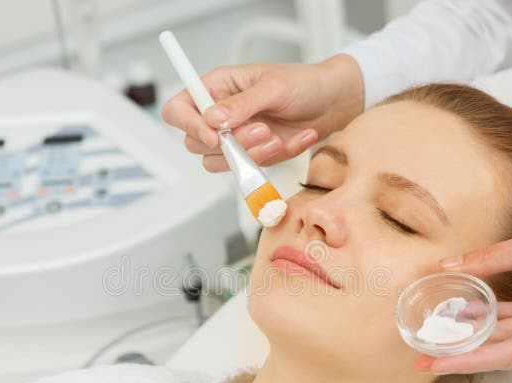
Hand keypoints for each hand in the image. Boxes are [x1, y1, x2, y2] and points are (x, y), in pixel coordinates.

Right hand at [160, 54, 363, 171]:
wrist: (333, 103)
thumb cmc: (304, 83)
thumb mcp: (273, 87)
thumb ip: (241, 104)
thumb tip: (213, 118)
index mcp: (216, 88)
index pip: (178, 110)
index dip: (188, 125)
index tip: (213, 135)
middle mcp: (220, 115)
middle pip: (196, 142)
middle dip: (230, 143)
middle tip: (260, 130)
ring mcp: (235, 138)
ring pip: (220, 161)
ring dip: (250, 154)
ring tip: (277, 136)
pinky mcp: (252, 155)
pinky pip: (250, 168)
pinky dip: (274, 158)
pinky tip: (292, 139)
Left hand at [415, 194, 511, 373]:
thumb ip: (491, 258)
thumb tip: (449, 266)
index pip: (510, 352)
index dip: (469, 360)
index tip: (435, 364)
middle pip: (511, 352)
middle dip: (467, 353)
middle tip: (425, 356)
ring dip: (482, 337)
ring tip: (441, 335)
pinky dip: (502, 321)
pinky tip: (472, 315)